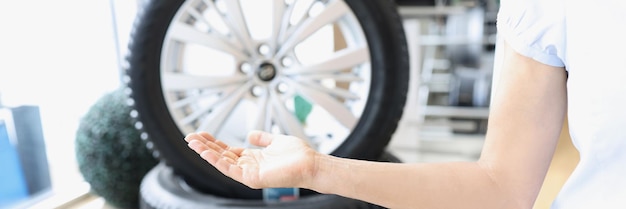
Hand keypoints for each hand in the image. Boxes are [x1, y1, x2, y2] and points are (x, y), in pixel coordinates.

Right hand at [184, 130, 317, 188]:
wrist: (310, 164)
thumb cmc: (298, 155)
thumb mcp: (275, 141)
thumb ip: (262, 138)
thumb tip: (250, 134)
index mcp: (252, 158)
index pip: (226, 150)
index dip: (213, 142)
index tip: (200, 134)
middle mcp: (248, 166)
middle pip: (220, 155)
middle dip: (204, 146)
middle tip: (189, 137)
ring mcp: (248, 173)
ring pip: (221, 163)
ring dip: (206, 153)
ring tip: (192, 143)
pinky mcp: (251, 178)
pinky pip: (230, 169)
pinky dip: (217, 161)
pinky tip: (206, 153)